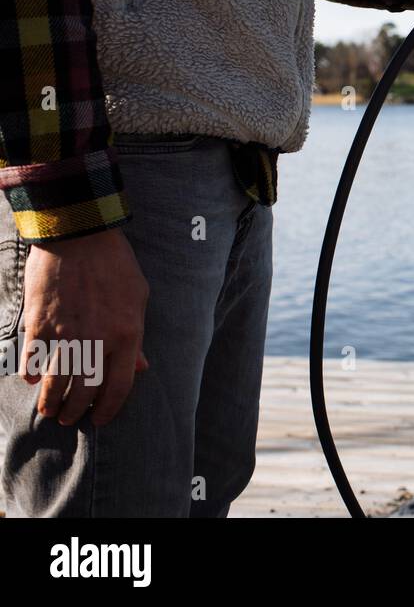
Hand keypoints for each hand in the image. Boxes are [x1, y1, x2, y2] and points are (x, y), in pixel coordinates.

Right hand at [21, 227, 149, 426]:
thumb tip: (141, 368)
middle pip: (86, 390)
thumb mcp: (138, 298)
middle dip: (77, 410)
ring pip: (56, 382)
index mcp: (127, 334)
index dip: (109, 408)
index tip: (100, 418)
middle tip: (70, 418)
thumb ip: (138, 337)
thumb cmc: (115, 265)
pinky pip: (32, 359)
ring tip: (50, 411)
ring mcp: (66, 333)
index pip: (120, 385)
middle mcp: (98, 339)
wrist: (80, 236)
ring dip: (51, 401)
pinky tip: (32, 379)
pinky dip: (31, 373)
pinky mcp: (39, 324)